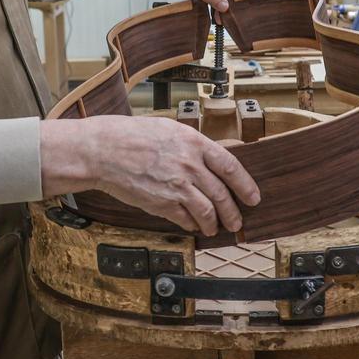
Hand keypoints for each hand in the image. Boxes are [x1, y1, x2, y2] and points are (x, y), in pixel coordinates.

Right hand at [39, 115, 260, 235]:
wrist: (104, 151)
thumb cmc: (133, 136)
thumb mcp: (170, 130)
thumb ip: (194, 145)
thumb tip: (216, 158)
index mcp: (194, 143)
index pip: (230, 167)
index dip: (246, 185)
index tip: (253, 197)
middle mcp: (189, 165)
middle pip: (222, 194)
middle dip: (233, 212)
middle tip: (237, 221)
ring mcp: (176, 186)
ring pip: (207, 211)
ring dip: (215, 223)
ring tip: (216, 228)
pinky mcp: (162, 204)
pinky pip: (185, 219)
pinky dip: (192, 225)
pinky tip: (193, 226)